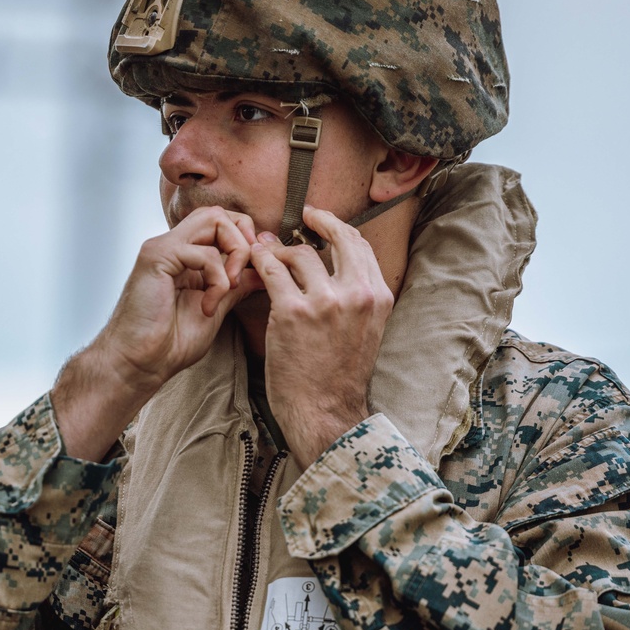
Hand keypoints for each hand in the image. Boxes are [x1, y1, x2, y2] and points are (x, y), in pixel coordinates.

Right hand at [53, 206, 256, 459]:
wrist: (140, 364)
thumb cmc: (169, 343)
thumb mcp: (215, 308)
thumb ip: (235, 286)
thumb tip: (262, 272)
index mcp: (184, 256)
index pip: (220, 223)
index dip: (244, 239)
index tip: (253, 271)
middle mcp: (173, 245)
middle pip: (218, 213)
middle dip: (243, 240)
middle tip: (243, 276)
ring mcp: (163, 248)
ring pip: (213, 220)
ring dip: (234, 253)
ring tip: (228, 288)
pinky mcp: (157, 258)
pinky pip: (204, 252)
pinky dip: (217, 279)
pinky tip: (207, 306)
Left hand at [249, 205, 393, 467]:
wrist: (324, 412)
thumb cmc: (338, 377)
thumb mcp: (364, 332)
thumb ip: (355, 298)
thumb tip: (333, 266)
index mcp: (377, 297)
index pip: (360, 246)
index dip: (339, 228)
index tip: (322, 221)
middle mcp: (356, 294)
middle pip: (337, 237)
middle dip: (318, 221)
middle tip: (301, 217)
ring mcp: (325, 301)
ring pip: (298, 254)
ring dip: (279, 251)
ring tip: (266, 257)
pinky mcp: (292, 311)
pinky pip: (271, 271)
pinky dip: (259, 263)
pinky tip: (252, 265)